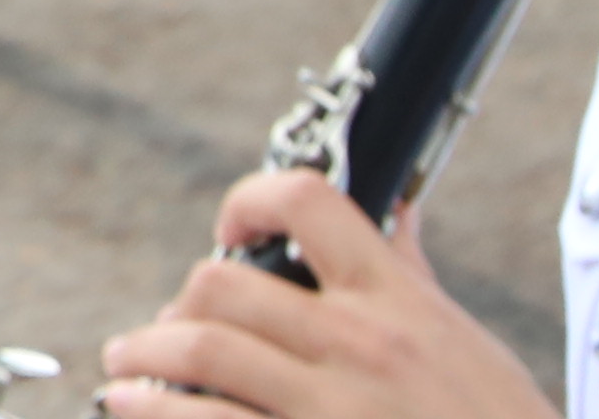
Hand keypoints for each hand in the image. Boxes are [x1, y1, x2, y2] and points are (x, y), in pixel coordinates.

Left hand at [97, 175, 550, 418]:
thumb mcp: (471, 348)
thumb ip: (415, 280)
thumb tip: (396, 215)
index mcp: (399, 303)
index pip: (309, 203)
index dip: (250, 200)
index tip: (229, 230)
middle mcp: (360, 346)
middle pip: (225, 284)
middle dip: (181, 304)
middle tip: (163, 329)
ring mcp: (330, 409)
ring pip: (200, 350)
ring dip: (146, 353)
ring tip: (127, 365)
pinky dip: (156, 411)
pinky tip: (134, 407)